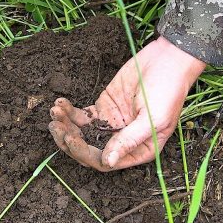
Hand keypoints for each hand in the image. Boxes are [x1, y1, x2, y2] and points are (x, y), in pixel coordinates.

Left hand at [48, 36, 205, 170]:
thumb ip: (129, 140)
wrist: (168, 60)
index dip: (85, 153)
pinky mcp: (103, 108)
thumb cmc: (167, 91)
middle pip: (89, 150)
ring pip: (82, 133)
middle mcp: (122, 142)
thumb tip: (108, 161)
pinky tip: (60, 103)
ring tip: (55, 112)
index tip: (71, 139)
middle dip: (69, 140)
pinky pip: (81, 116)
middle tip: (55, 126)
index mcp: (138, 151)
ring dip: (66, 125)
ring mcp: (110, 125)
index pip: (105, 162)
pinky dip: (68, 111)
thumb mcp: (152, 119)